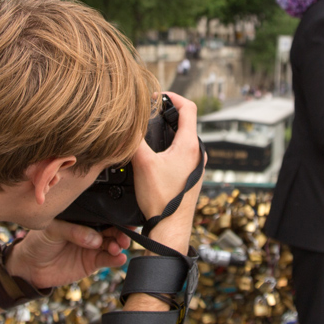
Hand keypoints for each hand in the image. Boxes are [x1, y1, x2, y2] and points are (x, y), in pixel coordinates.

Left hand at [6, 222, 130, 289]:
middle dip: (121, 231)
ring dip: (119, 245)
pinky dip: (115, 259)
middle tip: (123, 235)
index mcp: (83, 218)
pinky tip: (120, 258)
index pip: (102, 214)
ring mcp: (93, 247)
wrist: (30, 266)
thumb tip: (95, 239)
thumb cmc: (38, 241)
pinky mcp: (92, 263)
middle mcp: (91, 230)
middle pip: (113, 228)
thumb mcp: (53, 229)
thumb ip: (73, 231)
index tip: (124, 217)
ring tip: (117, 247)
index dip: (114, 215)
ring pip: (113, 244)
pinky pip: (107, 260)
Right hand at [130, 92, 204, 251]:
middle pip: (186, 122)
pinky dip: (170, 146)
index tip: (158, 96)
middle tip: (149, 112)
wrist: (171, 228)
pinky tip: (155, 154)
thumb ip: (134, 140)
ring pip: (183, 139)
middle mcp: (198, 153)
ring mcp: (197, 165)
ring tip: (149, 131)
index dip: (173, 97)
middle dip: (167, 114)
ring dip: (168, 131)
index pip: (189, 108)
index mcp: (190, 145)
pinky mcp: (192, 176)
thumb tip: (125, 124)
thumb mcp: (142, 164)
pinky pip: (183, 153)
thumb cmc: (160, 199)